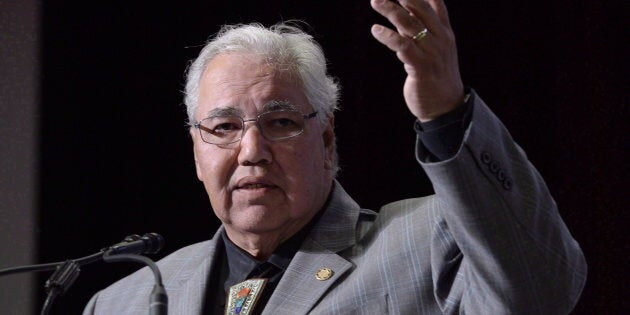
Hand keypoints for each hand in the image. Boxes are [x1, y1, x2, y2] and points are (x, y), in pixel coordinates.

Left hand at [370, 0, 464, 121]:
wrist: (445, 107)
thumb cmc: (436, 77)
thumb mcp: (434, 50)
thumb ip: (422, 30)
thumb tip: (405, 13)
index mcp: (445, 33)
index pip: (435, 5)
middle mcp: (441, 39)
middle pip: (421, 10)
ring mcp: (432, 53)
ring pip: (410, 25)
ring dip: (391, 10)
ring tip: (375, 1)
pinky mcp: (421, 67)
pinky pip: (403, 46)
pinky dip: (388, 36)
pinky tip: (375, 30)